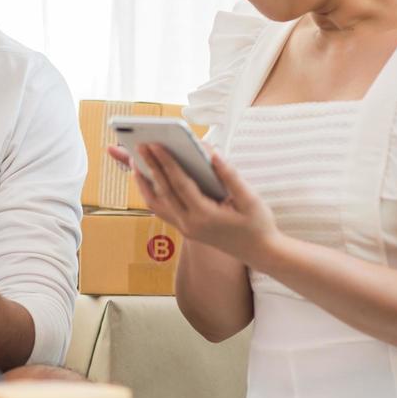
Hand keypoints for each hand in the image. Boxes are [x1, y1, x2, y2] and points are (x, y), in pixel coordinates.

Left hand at [109, 142, 277, 267]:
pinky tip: (149, 179)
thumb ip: (229, 174)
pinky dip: (152, 194)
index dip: (166, 162)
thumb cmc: (257, 224)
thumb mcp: (249, 198)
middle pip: (163, 192)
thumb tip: (211, 152)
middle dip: (150, 166)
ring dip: (144, 183)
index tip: (154, 144)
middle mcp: (190, 225)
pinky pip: (162, 210)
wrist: (259, 253)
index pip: (180, 184)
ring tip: (136, 161)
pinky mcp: (185, 230)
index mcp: (205, 216)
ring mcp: (185, 229)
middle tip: (139, 145)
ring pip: (156, 204)